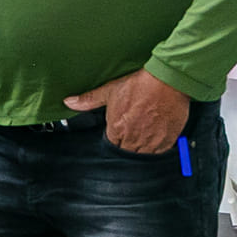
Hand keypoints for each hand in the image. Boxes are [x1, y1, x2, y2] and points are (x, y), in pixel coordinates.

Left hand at [64, 69, 190, 153]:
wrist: (167, 80)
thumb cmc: (140, 84)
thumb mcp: (110, 90)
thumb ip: (89, 100)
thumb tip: (69, 102)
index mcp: (117, 129)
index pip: (111, 145)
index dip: (115, 138)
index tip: (120, 131)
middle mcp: (133, 139)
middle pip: (126, 152)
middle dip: (127, 145)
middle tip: (133, 131)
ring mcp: (151, 142)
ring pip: (142, 156)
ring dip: (141, 149)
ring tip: (144, 133)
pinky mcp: (167, 141)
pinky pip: (159, 153)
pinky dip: (157, 148)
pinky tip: (156, 135)